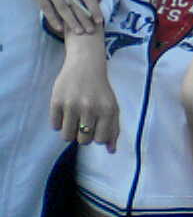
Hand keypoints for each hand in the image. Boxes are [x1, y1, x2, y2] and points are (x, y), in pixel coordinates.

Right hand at [22, 0, 101, 33]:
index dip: (94, 9)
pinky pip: (47, 9)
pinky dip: (53, 19)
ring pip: (63, 9)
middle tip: (91, 31)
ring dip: (72, 22)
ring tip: (79, 32)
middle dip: (85, 19)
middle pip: (76, 5)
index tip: (100, 21)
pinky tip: (60, 28)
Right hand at [50, 37, 118, 152]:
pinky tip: (65, 111)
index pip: (99, 140)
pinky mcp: (56, 101)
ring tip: (74, 119)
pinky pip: (55, 126)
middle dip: (83, 135)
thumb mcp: (112, 106)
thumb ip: (113, 129)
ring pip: (67, 137)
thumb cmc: (101, 89)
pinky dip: (59, 122)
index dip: (96, 136)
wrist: (85, 64)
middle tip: (84, 122)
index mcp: (107, 109)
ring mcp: (72, 104)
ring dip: (70, 132)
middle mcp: (90, 107)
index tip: (96, 127)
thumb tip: (111, 151)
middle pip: (83, 140)